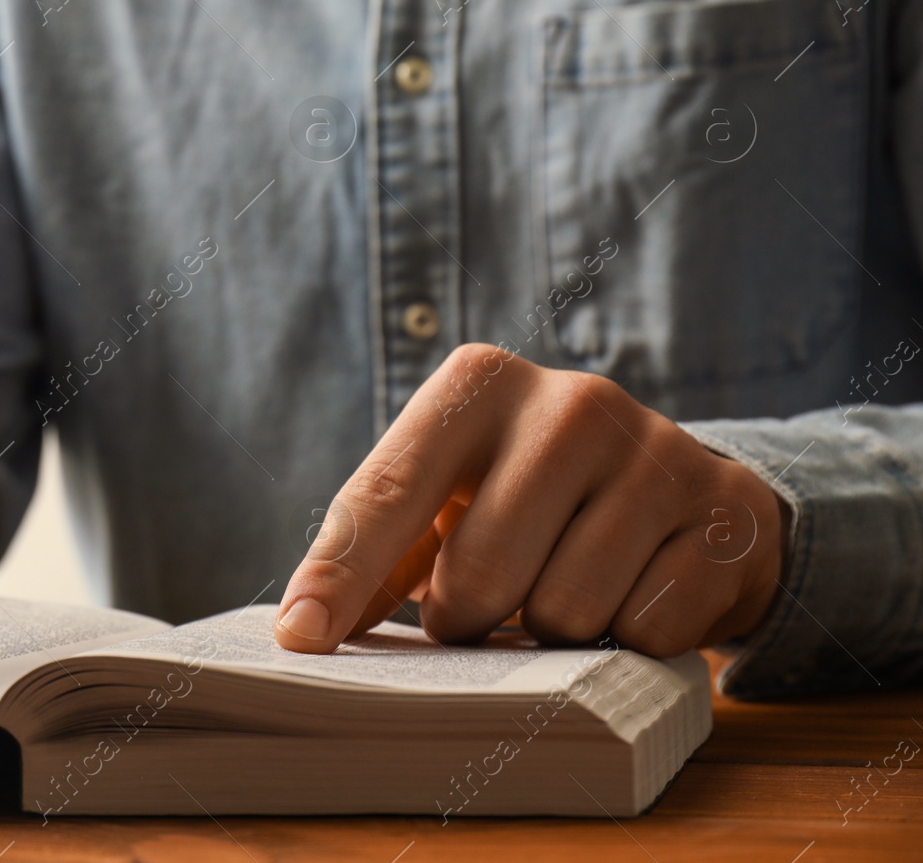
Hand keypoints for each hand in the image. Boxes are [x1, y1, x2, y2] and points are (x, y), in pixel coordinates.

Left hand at [275, 344, 786, 656]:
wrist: (686, 491)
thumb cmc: (530, 499)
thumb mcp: (449, 498)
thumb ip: (376, 549)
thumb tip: (306, 628)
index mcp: (478, 385)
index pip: (387, 493)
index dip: (341, 576)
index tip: (301, 641)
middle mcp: (569, 403)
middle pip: (482, 575)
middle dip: (471, 619)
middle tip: (488, 607)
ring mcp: (656, 453)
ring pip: (567, 611)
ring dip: (552, 634)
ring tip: (563, 593)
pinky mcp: (725, 513)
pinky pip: (648, 629)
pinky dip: (629, 638)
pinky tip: (636, 593)